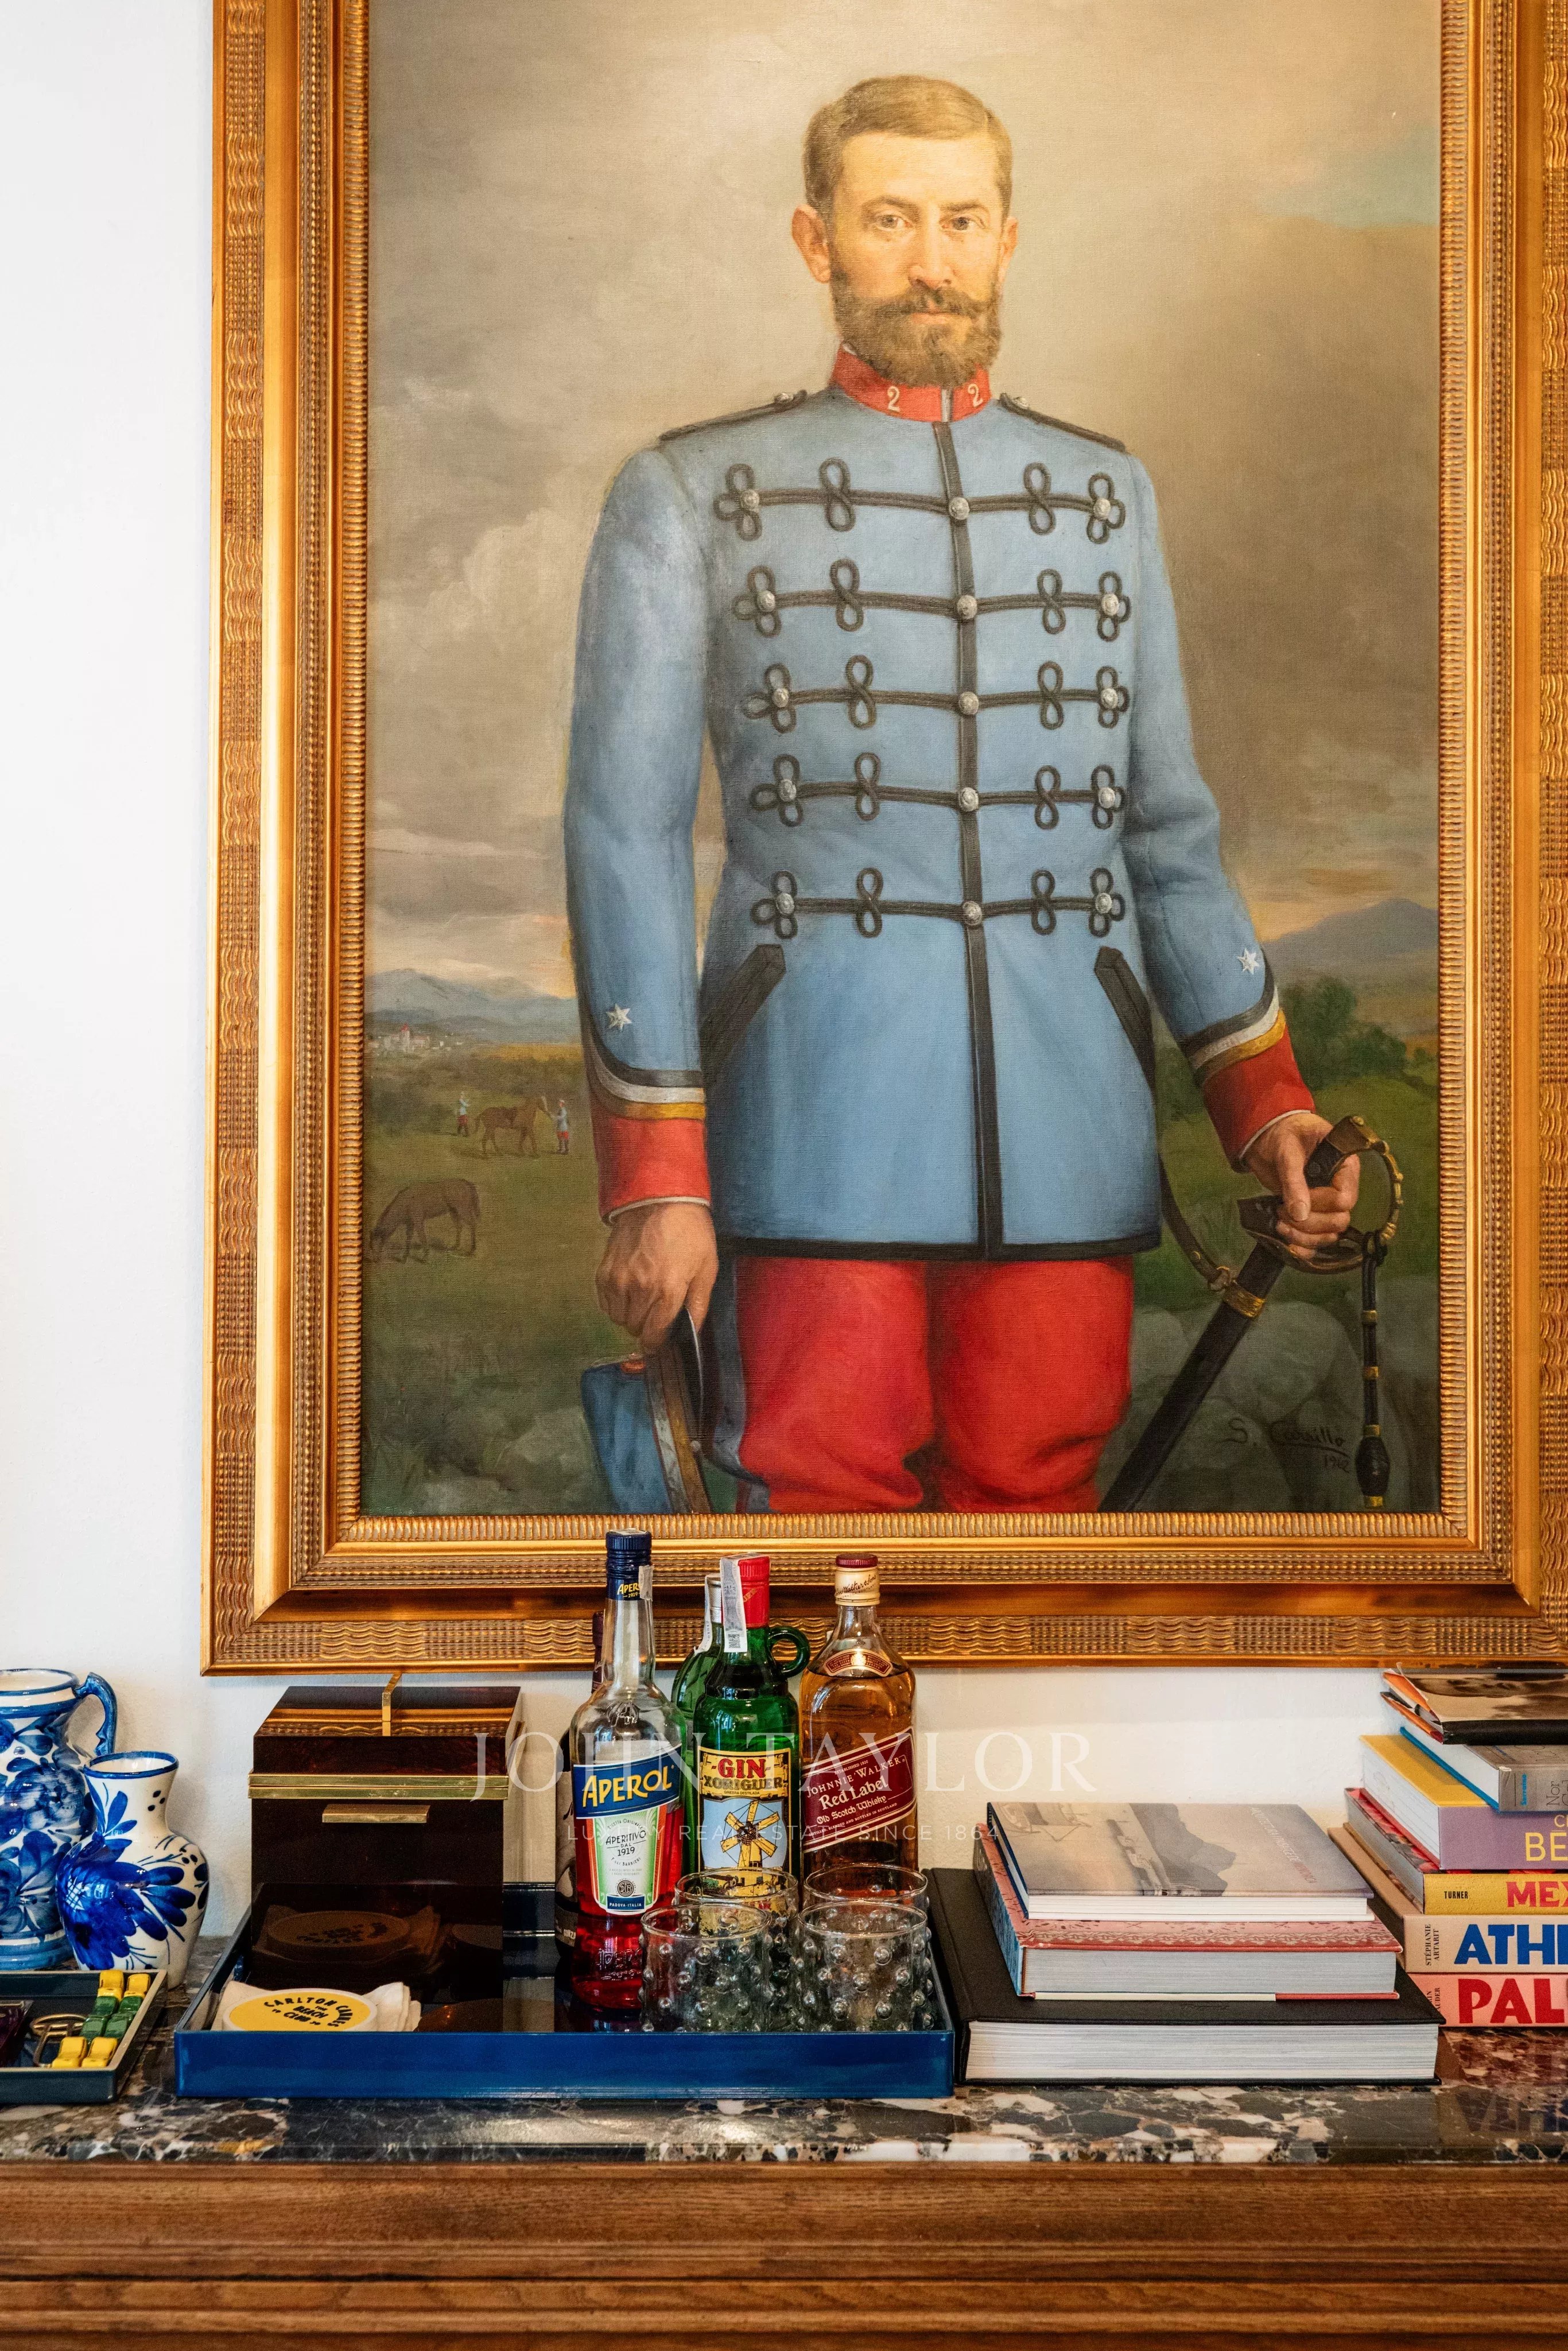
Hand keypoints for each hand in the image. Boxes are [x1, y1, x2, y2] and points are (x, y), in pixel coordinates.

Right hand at [596, 1202, 717, 1348]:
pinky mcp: (604, 1271)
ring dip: (629, 1315)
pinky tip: (628, 1290)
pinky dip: (615, 1303)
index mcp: (667, 1291)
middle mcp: (640, 1289)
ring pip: (618, 1318)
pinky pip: (605, 1303)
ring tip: (642, 1298)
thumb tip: (694, 1331)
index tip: (659, 1339)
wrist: (659, 1199)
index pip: (654, 1335)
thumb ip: (699, 1304)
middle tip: (655, 1312)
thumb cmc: (688, 1232)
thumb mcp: (706, 1268)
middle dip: (645, 1326)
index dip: (657, 1342)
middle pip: (634, 1329)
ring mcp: (619, 1280)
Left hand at [1243, 1112, 1359, 1264]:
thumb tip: (1299, 1214)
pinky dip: (1303, 1246)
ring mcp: (1327, 1204)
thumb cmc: (1284, 1135)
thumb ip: (1294, 1181)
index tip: (1296, 1197)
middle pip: (1339, 1221)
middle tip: (1282, 1211)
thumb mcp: (1288, 1152)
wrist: (1269, 1137)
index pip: (1345, 1199)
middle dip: (1310, 1223)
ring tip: (1279, 1223)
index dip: (1320, 1204)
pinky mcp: (1313, 1215)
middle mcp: (1341, 1188)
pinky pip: (1317, 1240)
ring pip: (1329, 1234)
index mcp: (1345, 1167)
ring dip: (1304, 1236)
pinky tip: (1287, 1243)